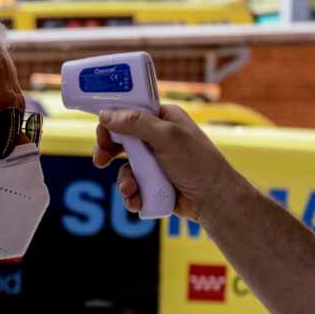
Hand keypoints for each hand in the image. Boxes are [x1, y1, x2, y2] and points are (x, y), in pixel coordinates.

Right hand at [93, 104, 237, 221]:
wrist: (214, 200)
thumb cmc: (198, 163)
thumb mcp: (167, 136)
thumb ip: (135, 123)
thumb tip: (106, 114)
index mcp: (163, 119)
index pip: (129, 112)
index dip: (112, 121)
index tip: (102, 133)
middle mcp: (158, 138)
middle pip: (121, 139)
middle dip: (108, 152)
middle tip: (100, 160)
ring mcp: (155, 162)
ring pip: (124, 167)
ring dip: (123, 180)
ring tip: (131, 190)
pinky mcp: (153, 183)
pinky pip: (132, 186)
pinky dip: (131, 195)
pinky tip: (137, 201)